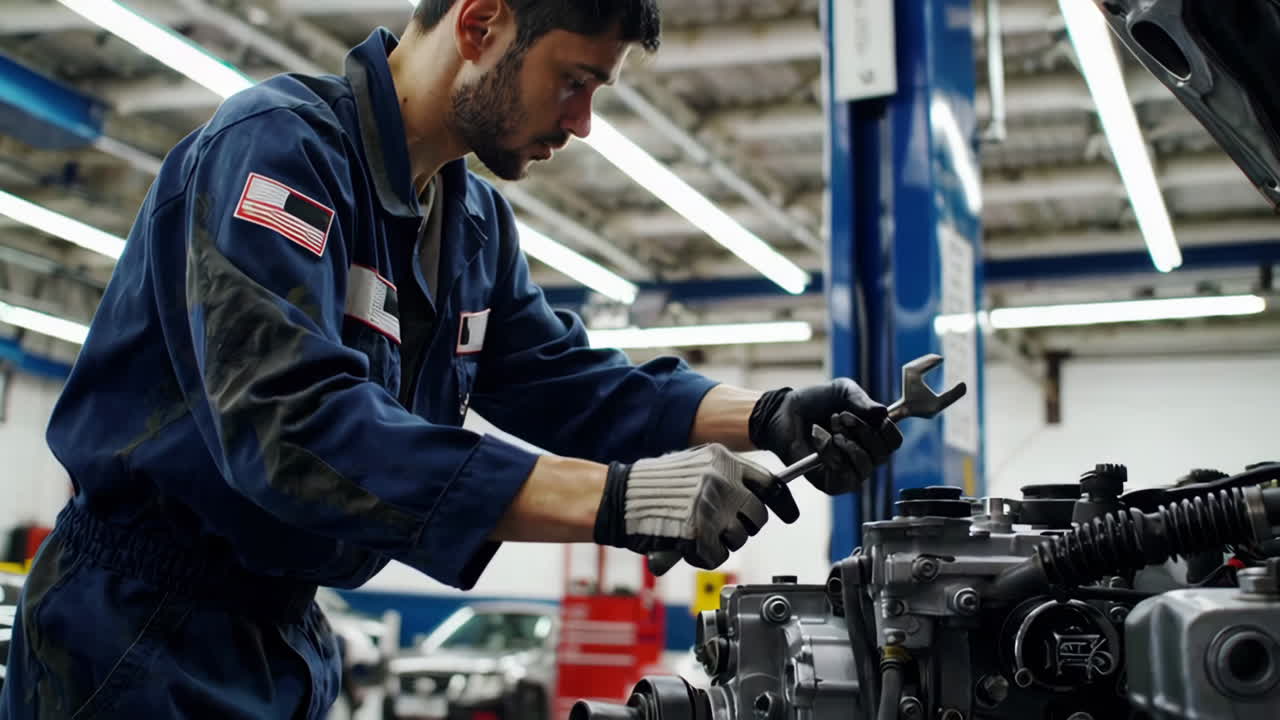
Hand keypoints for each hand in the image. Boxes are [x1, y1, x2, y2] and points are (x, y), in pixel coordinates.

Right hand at [593, 444, 797, 569]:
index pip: (769, 482)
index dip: (781, 502)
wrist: (619, 497)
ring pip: (739, 538)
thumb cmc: (652, 485)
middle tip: (722, 529)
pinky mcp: (698, 533)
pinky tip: (686, 547)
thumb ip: (723, 477)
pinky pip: (717, 556)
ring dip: (722, 543)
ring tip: (697, 536)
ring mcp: (711, 507)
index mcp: (723, 460)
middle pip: (757, 515)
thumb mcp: (693, 465)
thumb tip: (754, 499)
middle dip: (744, 527)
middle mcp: (721, 481)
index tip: (790, 515)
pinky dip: (703, 558)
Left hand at [749, 379, 902, 493]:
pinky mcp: (830, 483)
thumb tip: (883, 413)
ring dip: (848, 443)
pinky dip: (831, 453)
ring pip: (865, 467)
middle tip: (840, 416)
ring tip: (830, 428)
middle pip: (882, 455)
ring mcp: (848, 472)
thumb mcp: (842, 390)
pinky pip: (844, 476)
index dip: (889, 430)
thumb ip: (862, 399)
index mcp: (871, 436)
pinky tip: (819, 438)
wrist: (785, 411)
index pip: (894, 443)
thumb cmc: (815, 402)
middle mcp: (863, 456)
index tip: (876, 417)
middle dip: (863, 431)